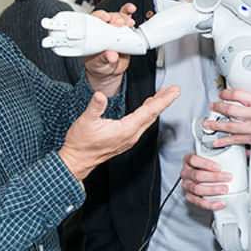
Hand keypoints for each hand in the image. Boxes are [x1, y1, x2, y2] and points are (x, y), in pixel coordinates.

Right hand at [58, 85, 178, 180]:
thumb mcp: (86, 121)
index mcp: (125, 130)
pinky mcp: (125, 140)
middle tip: (174, 90)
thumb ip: (95, 107)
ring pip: (148, 120)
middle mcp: (131, 135)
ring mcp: (129, 139)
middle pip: (153, 115)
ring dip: (156, 107)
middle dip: (164, 101)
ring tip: (163, 96)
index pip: (149, 111)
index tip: (174, 92)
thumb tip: (100, 96)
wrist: (76, 160)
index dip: (163, 100)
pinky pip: (142, 124)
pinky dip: (148, 114)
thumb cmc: (81, 143)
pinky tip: (147, 108)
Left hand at [83, 3, 136, 95]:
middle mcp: (101, 30)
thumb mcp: (99, 64)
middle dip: (114, 17)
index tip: (105, 18)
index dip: (99, 17)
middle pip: (107, 17)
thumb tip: (111, 56)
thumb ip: (104, 59)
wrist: (109, 71)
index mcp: (91, 35)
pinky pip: (126, 19)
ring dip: (123, 17)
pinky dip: (128, 13)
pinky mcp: (124, 31)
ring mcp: (113, 30)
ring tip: (129, 23)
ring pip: (117, 17)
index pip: (92, 21)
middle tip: (119, 23)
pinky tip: (131, 10)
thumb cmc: (99, 66)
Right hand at [181, 152, 231, 209]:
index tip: (219, 167)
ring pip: (197, 189)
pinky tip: (220, 203)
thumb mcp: (208, 156)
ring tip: (225, 189)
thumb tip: (244, 153)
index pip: (194, 160)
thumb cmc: (205, 165)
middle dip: (214, 177)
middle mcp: (185, 173)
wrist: (197, 177)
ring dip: (212, 190)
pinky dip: (210, 204)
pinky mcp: (189, 197)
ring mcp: (186, 185)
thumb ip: (220, 154)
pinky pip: (199, 202)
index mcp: (188, 160)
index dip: (206, 164)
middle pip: (197, 175)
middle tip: (228, 177)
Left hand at [202, 89, 250, 156]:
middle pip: (230, 110)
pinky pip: (236, 140)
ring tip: (207, 124)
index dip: (226, 93)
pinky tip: (217, 141)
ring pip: (229, 126)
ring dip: (216, 125)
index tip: (222, 94)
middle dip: (218, 108)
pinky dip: (225, 141)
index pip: (238, 95)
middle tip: (212, 107)